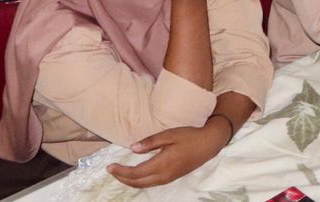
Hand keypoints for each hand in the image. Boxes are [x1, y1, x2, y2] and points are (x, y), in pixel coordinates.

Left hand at [108, 123, 229, 187]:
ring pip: (143, 185)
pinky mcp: (172, 177)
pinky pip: (151, 183)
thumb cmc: (190, 136)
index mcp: (162, 164)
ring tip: (119, 172)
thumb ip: (151, 142)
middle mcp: (164, 175)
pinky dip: (139, 181)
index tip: (110, 166)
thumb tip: (132, 148)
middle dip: (121, 178)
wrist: (209, 143)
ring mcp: (168, 178)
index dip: (120, 171)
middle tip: (111, 170)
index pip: (135, 173)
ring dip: (129, 181)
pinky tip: (136, 174)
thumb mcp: (170, 134)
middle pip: (137, 182)